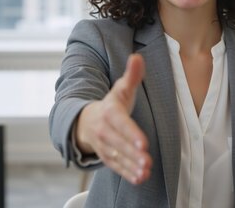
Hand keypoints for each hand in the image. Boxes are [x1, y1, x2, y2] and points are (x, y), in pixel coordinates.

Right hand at [75, 54, 152, 184]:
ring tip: (145, 172)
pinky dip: (126, 173)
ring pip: (117, 157)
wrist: (86, 121)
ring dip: (131, 166)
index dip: (132, 134)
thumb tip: (137, 57)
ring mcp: (104, 145)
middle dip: (133, 154)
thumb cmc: (111, 104)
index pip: (122, 124)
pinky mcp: (106, 157)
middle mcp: (104, 130)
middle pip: (119, 144)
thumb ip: (132, 75)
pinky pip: (115, 167)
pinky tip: (139, 178)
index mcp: (110, 112)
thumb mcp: (120, 89)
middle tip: (147, 162)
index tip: (144, 144)